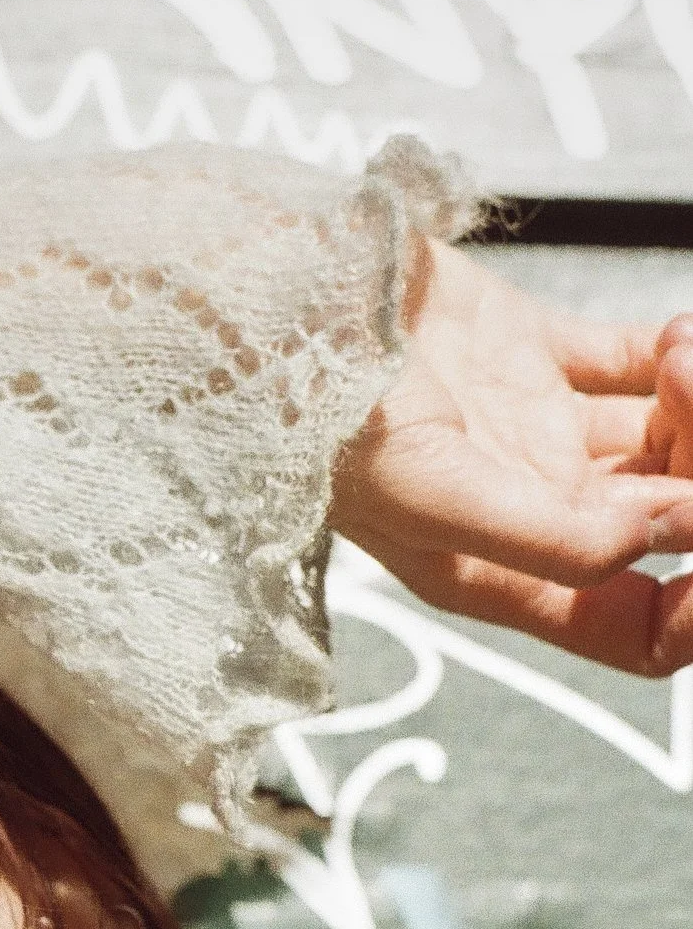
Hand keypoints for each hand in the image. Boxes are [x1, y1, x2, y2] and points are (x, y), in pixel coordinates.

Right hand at [329, 238, 692, 675]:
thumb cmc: (329, 416)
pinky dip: (675, 349)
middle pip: (671, 520)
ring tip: (676, 354)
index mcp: (499, 575)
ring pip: (668, 440)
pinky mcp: (530, 355)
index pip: (634, 627)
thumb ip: (556, 538)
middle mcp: (525, 513)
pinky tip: (672, 335)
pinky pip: (637, 364)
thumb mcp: (432, 499)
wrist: (278, 301)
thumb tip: (673, 537)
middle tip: (691, 404)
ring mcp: (533, 433)